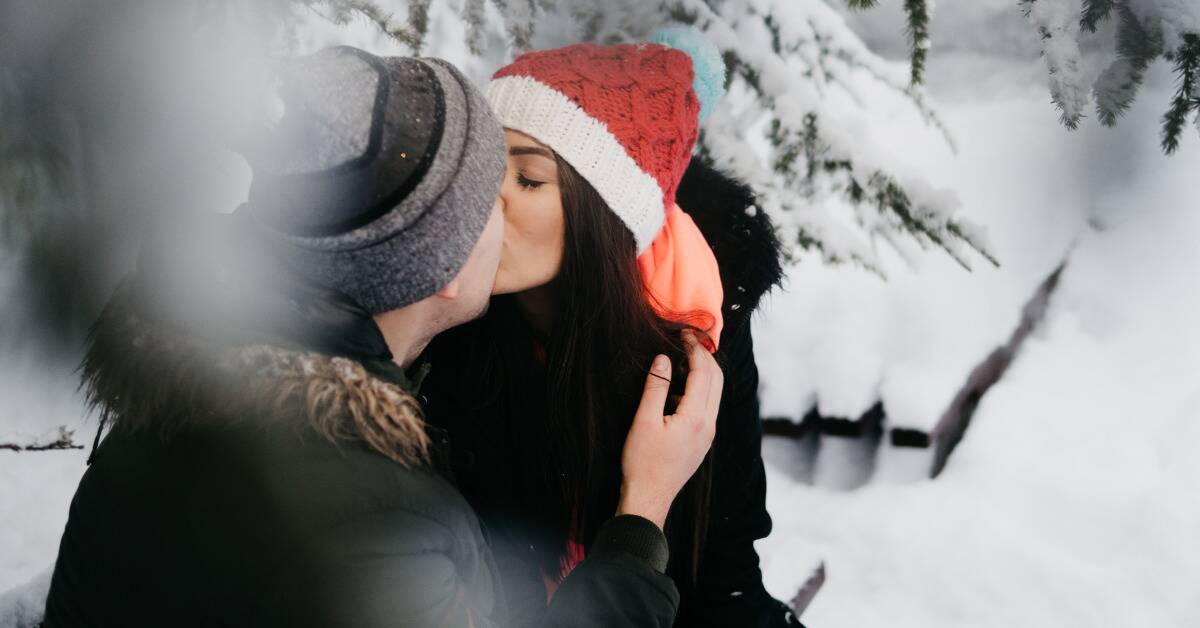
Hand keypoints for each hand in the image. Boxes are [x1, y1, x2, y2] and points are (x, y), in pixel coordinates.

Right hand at [617, 331, 723, 529]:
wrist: (648, 498)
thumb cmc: (642, 462)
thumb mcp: (643, 421)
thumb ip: (655, 387)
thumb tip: (663, 359)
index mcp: (697, 418)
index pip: (703, 373)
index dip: (695, 349)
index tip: (684, 333)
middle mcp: (709, 425)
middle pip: (716, 380)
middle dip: (704, 356)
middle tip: (686, 340)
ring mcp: (708, 434)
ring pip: (714, 393)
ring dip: (703, 373)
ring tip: (681, 359)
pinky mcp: (702, 441)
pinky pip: (707, 407)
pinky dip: (699, 389)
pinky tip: (678, 388)